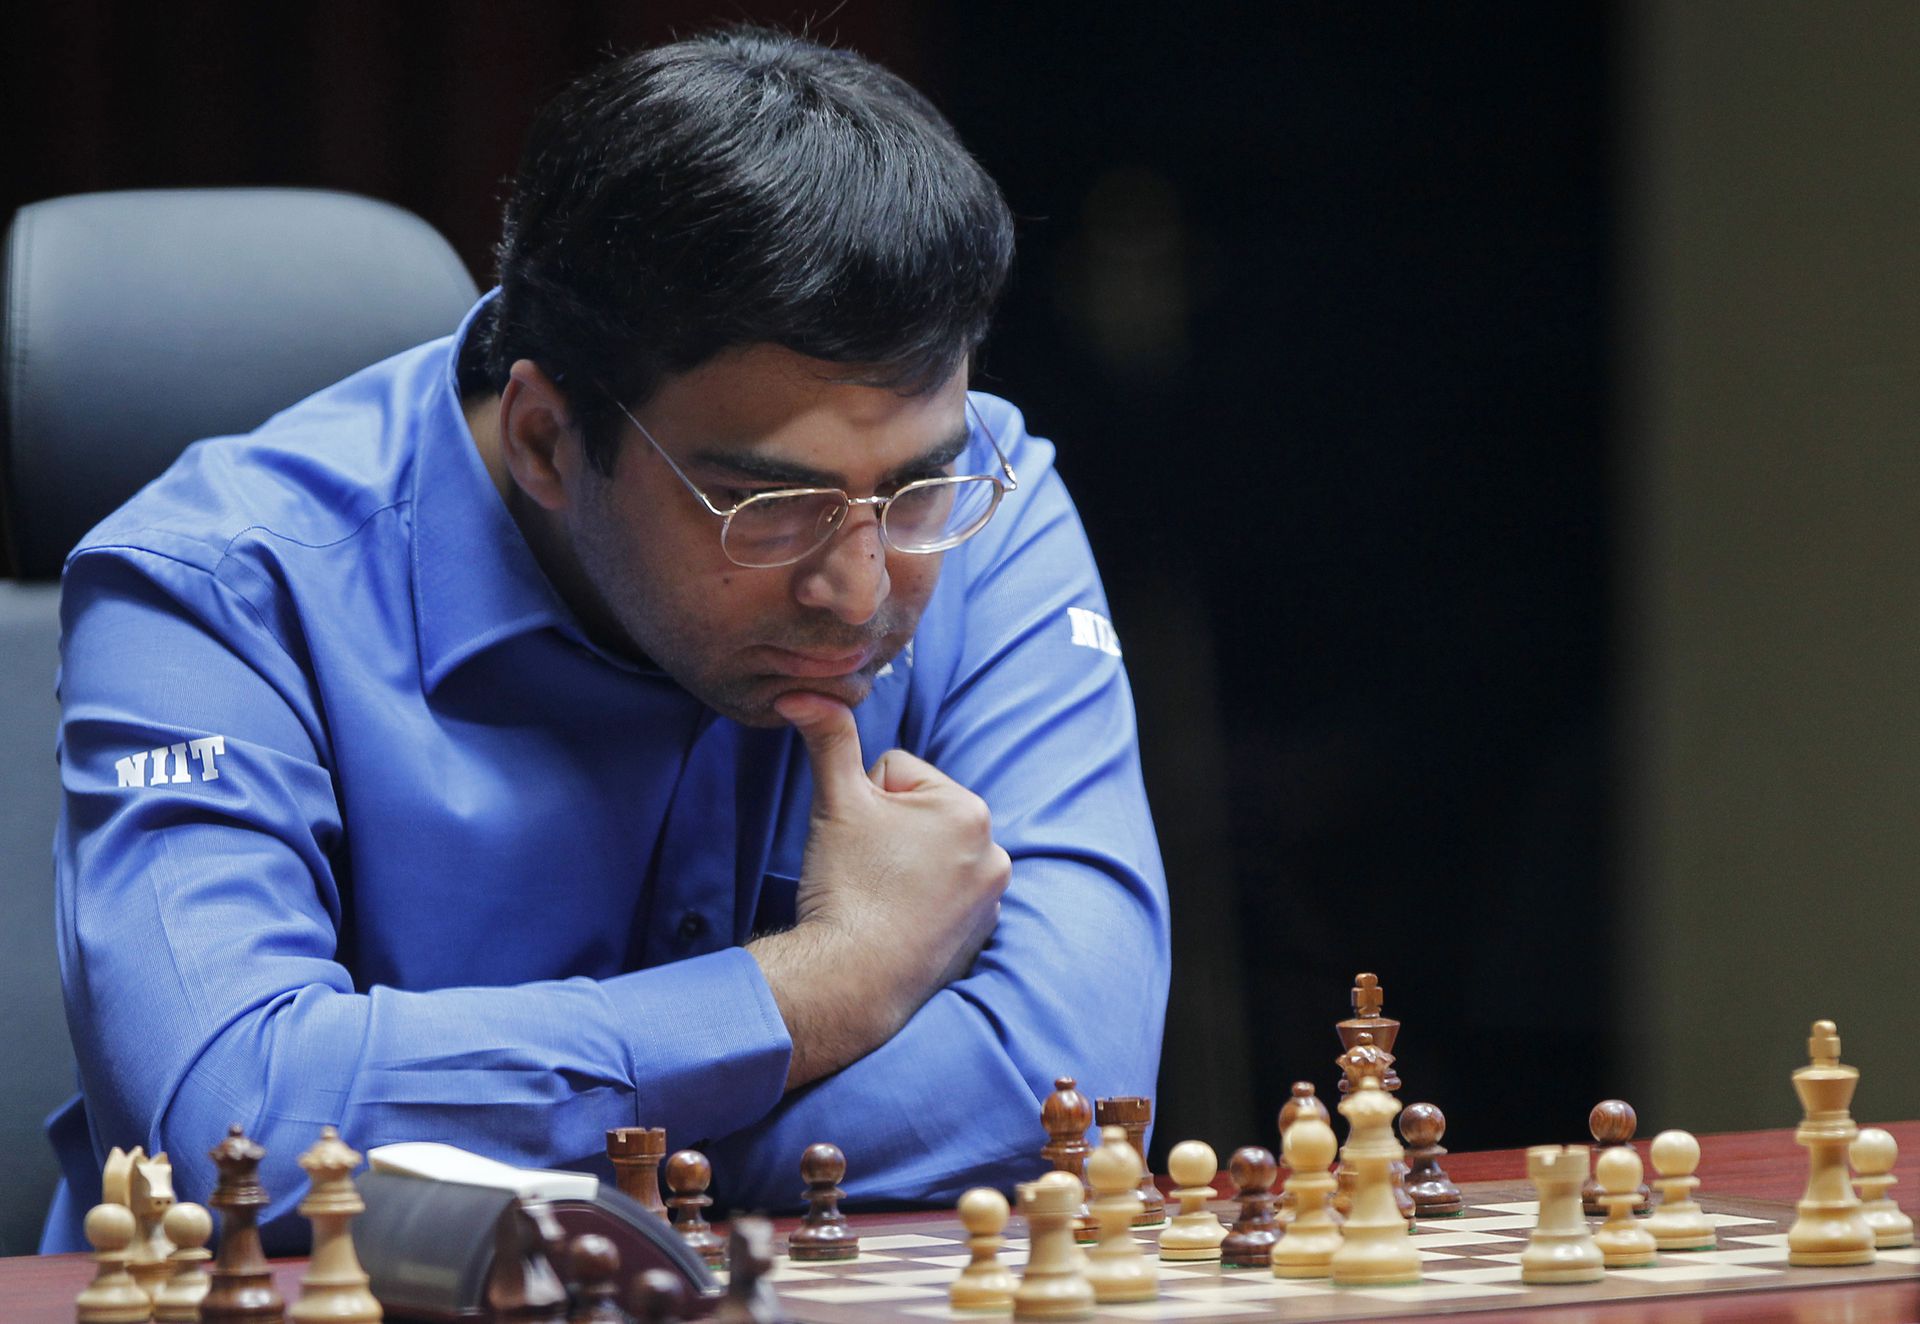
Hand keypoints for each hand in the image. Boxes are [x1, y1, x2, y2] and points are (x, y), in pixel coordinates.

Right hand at [748, 692, 1009, 1088]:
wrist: (850, 981)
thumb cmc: (846, 887)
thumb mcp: (836, 801)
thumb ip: (829, 739)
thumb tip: (804, 692)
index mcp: (968, 809)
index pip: (898, 774)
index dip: (862, 801)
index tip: (857, 843)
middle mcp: (994, 852)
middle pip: (918, 816)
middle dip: (888, 834)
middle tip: (866, 872)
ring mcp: (991, 899)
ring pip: (928, 857)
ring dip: (904, 867)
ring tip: (881, 899)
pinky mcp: (980, 938)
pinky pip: (942, 899)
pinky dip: (920, 906)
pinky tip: (897, 925)